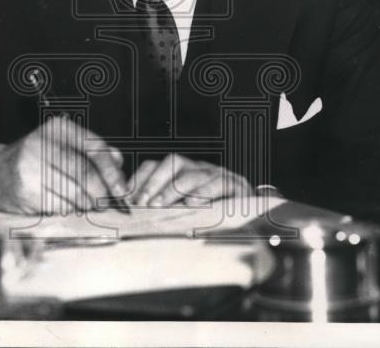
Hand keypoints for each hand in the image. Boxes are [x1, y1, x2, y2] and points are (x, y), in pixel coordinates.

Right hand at [0, 116, 127, 213]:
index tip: (123, 191)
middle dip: (102, 194)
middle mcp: (43, 144)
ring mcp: (31, 167)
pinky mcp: (25, 190)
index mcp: (59, 128)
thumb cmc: (39, 160)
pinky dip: (69, 212)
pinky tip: (66, 208)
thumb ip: (93, 153)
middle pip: (85, 173)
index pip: (94, 148)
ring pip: (74, 194)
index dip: (112, 172)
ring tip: (86, 206)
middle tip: (108, 205)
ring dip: (86, 206)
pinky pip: (59, 207)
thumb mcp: (65, 146)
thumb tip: (119, 166)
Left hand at [129, 154, 252, 206]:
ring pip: (192, 173)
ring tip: (161, 205)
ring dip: (173, 189)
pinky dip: (203, 192)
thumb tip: (135, 217)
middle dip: (154, 182)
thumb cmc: (212, 216)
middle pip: (172, 163)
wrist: (252, 216)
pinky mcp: (234, 184)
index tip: (127, 197)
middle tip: (143, 203)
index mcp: (181, 172)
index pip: (156, 165)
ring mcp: (215, 174)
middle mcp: (197, 168)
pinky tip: (192, 204)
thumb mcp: (183, 212)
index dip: (141, 178)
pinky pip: (217, 183)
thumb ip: (163, 211)